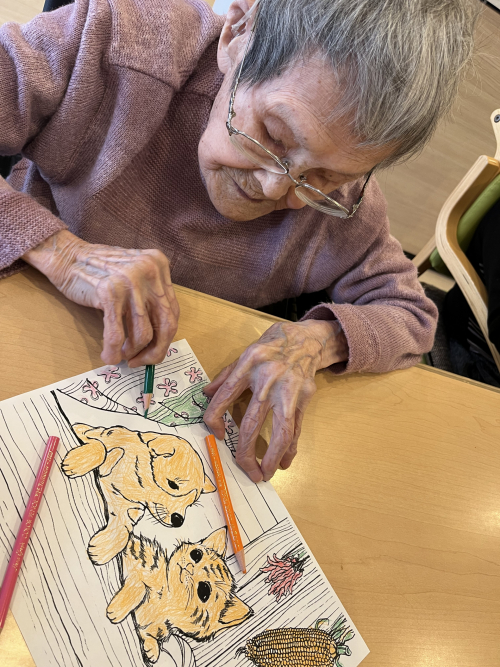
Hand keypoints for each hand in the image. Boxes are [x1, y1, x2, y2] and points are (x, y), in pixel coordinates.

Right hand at [23, 230, 178, 366]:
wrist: (65, 256)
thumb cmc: (99, 271)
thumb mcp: (134, 276)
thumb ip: (149, 299)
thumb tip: (158, 342)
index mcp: (160, 264)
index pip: (173, 311)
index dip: (165, 338)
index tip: (153, 352)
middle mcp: (150, 271)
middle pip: (166, 324)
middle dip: (155, 351)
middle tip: (141, 362)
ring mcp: (130, 281)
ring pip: (143, 333)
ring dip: (132, 352)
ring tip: (121, 356)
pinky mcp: (109, 293)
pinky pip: (117, 334)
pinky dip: (113, 350)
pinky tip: (108, 356)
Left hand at [203, 319, 347, 481]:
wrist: (308, 338)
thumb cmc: (273, 345)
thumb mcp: (245, 352)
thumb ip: (226, 375)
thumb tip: (206, 394)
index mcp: (248, 364)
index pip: (224, 396)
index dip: (215, 419)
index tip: (217, 435)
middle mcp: (268, 378)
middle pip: (252, 422)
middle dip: (247, 452)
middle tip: (246, 470)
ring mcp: (289, 389)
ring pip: (280, 431)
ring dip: (273, 457)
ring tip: (266, 474)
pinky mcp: (305, 397)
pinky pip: (296, 427)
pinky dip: (290, 447)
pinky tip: (285, 461)